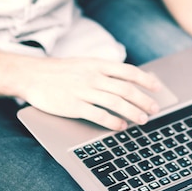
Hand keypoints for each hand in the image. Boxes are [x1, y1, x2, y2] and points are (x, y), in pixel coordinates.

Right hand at [23, 56, 161, 129]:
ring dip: (132, 112)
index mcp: (98, 64)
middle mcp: (94, 76)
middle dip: (143, 100)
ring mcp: (84, 91)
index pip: (128, 71)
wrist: (34, 75)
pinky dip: (113, 122)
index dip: (145, 79)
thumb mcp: (86, 63)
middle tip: (154, 109)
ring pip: (116, 102)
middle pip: (126, 89)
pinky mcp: (74, 106)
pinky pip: (98, 115)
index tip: (157, 88)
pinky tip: (121, 127)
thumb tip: (128, 78)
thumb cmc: (62, 71)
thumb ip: (105, 70)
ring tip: (142, 120)